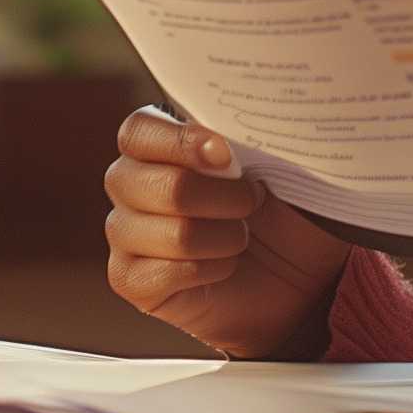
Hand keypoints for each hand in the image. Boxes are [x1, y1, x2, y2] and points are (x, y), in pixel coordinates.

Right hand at [104, 108, 351, 357]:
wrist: (289, 271)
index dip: (181, 142)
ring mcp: (123, 234)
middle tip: (253, 201)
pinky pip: (171, 273)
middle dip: (225, 198)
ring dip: (227, 238)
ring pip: (178, 235)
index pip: (138, 132)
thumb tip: (228, 142)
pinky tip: (223, 266)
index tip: (227, 155)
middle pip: (166, 186)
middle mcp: (126, 185)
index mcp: (151, 144)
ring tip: (241, 237)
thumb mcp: (267, 165)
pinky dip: (214, 269)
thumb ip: (241, 142)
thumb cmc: (273, 206)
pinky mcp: (131, 281)